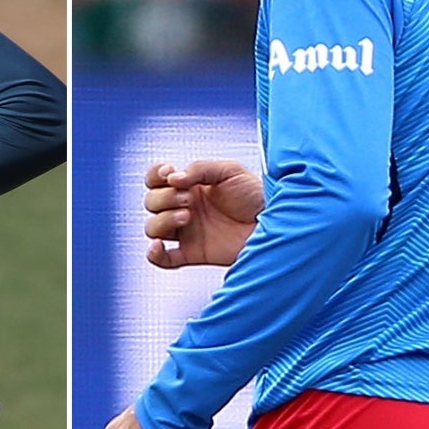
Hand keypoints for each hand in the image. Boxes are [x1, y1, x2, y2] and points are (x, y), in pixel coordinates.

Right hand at [143, 159, 263, 268]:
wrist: (277, 224)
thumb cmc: (257, 196)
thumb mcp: (230, 170)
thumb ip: (200, 168)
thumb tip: (173, 179)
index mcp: (192, 186)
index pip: (157, 179)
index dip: (155, 175)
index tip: (169, 174)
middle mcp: (186, 208)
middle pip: (151, 202)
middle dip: (165, 198)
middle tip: (189, 199)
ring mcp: (188, 232)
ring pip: (153, 228)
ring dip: (162, 220)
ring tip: (187, 217)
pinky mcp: (193, 253)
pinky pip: (163, 259)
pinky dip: (154, 254)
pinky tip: (159, 246)